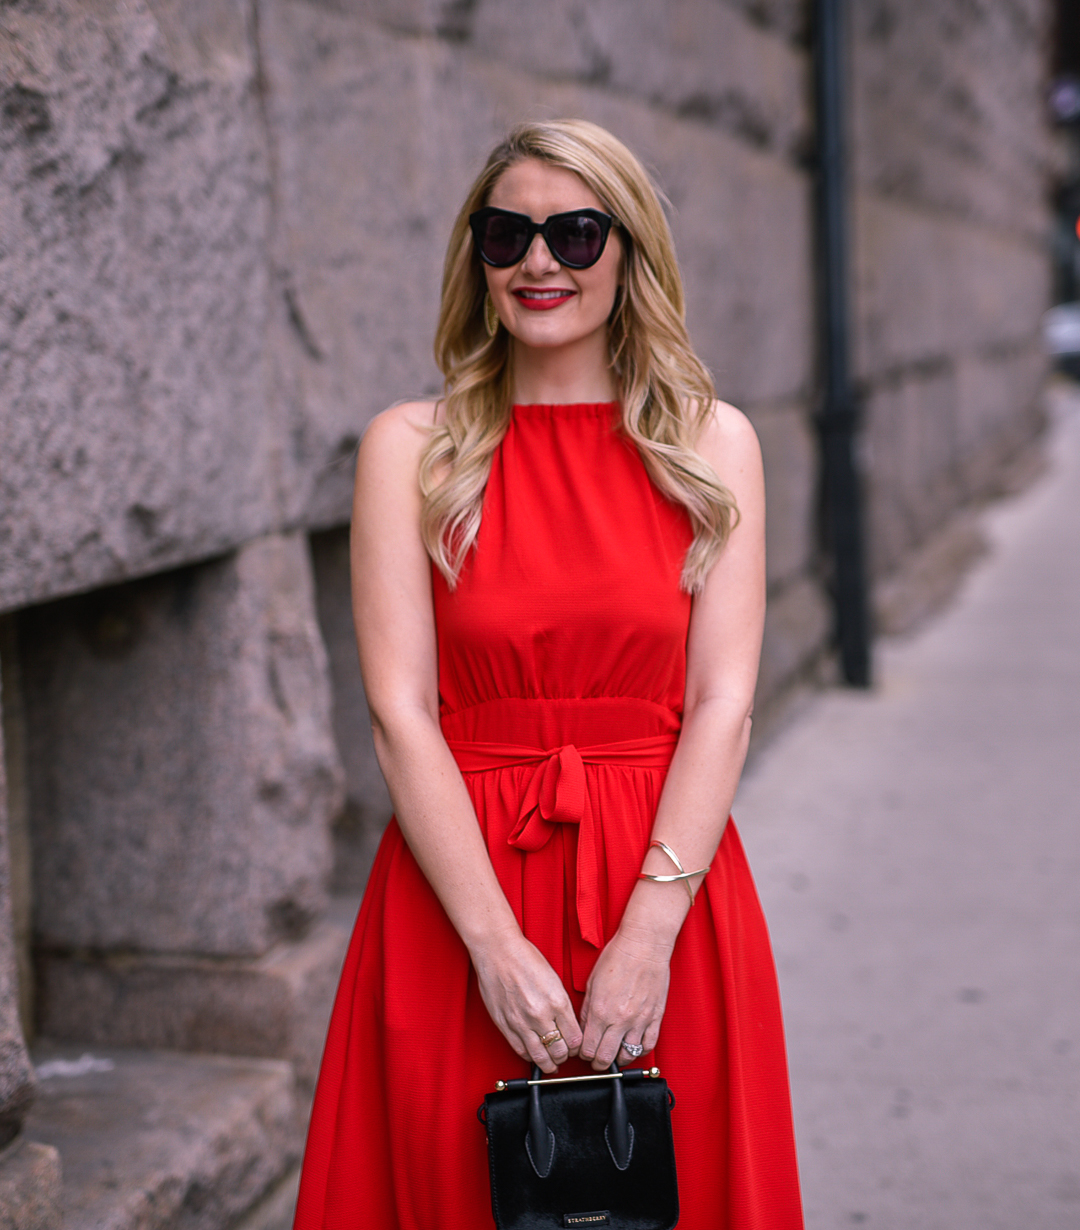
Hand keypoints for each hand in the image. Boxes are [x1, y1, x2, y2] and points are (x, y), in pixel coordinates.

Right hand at [469, 930, 582, 1073]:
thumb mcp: (554, 979)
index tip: (575, 1045)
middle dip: (564, 1056)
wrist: (498, 951)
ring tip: (551, 1062)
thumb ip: (561, 1005)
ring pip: (540, 1057)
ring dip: (548, 1063)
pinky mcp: (505, 1025)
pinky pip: (520, 1050)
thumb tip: (567, 1026)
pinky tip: (534, 1053)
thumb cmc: (525, 958)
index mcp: (557, 1001)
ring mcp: (521, 1022)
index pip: (575, 1039)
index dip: (577, 1046)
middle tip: (564, 1053)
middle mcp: (540, 1015)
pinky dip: (530, 1056)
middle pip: (559, 1052)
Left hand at [578, 925, 671, 1070]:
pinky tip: (633, 1046)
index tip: (584, 1052)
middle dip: (598, 1063)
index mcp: (600, 1011)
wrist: (643, 946)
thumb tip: (584, 1029)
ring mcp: (639, 1020)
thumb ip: (587, 1010)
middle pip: (606, 1058)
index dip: (583, 1055)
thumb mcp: (592, 983)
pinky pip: (648, 1046)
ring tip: (615, 1053)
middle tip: (597, 1059)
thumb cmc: (617, 957)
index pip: (588, 1049)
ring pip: (628, 1056)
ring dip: (619, 1059)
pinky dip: (640, 1051)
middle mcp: (619, 1020)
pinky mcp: (655, 1018)